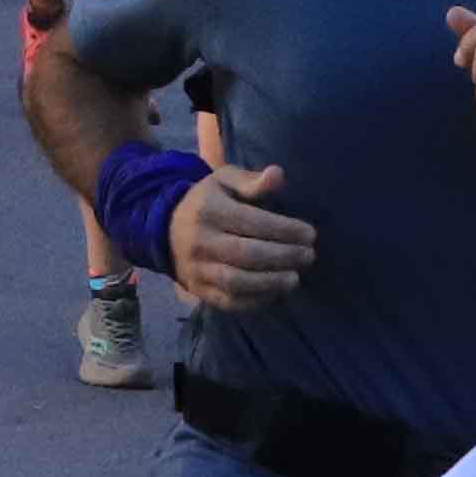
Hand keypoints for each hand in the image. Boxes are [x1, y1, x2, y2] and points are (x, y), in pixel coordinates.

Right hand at [168, 161, 318, 314]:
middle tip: (309, 256)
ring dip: (271, 282)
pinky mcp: (199, 291)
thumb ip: (251, 180)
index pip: (253, 223)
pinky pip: (229, 301)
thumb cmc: (206, 202)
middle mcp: (201, 241)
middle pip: (248, 254)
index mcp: (209, 210)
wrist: (166, 230)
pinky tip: (275, 291)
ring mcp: (198, 269)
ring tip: (295, 278)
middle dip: (284, 256)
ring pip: (237, 282)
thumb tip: (278, 175)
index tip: (310, 234)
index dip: (285, 230)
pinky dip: (256, 300)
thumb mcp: (223, 181)